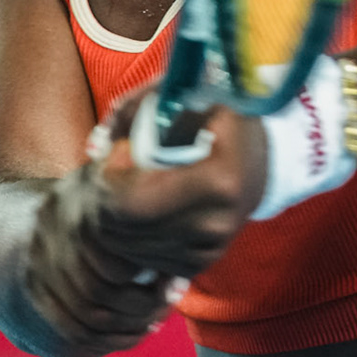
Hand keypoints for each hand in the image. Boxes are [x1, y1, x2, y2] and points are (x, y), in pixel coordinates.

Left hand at [19, 89, 266, 356]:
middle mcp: (218, 221)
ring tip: (127, 185)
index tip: (118, 151)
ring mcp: (212, 246)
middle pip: (126, 230)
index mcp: (219, 179)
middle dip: (105, 200)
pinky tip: (141, 208)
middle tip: (113, 170)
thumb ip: (133, 110)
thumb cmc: (215, 118)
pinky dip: (133, 239)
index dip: (110, 179)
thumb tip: (97, 148)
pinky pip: (148, 261)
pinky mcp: (204, 261)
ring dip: (115, 221)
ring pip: (131, 251)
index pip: (134, 202)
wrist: (260, 157)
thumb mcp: (182, 95)